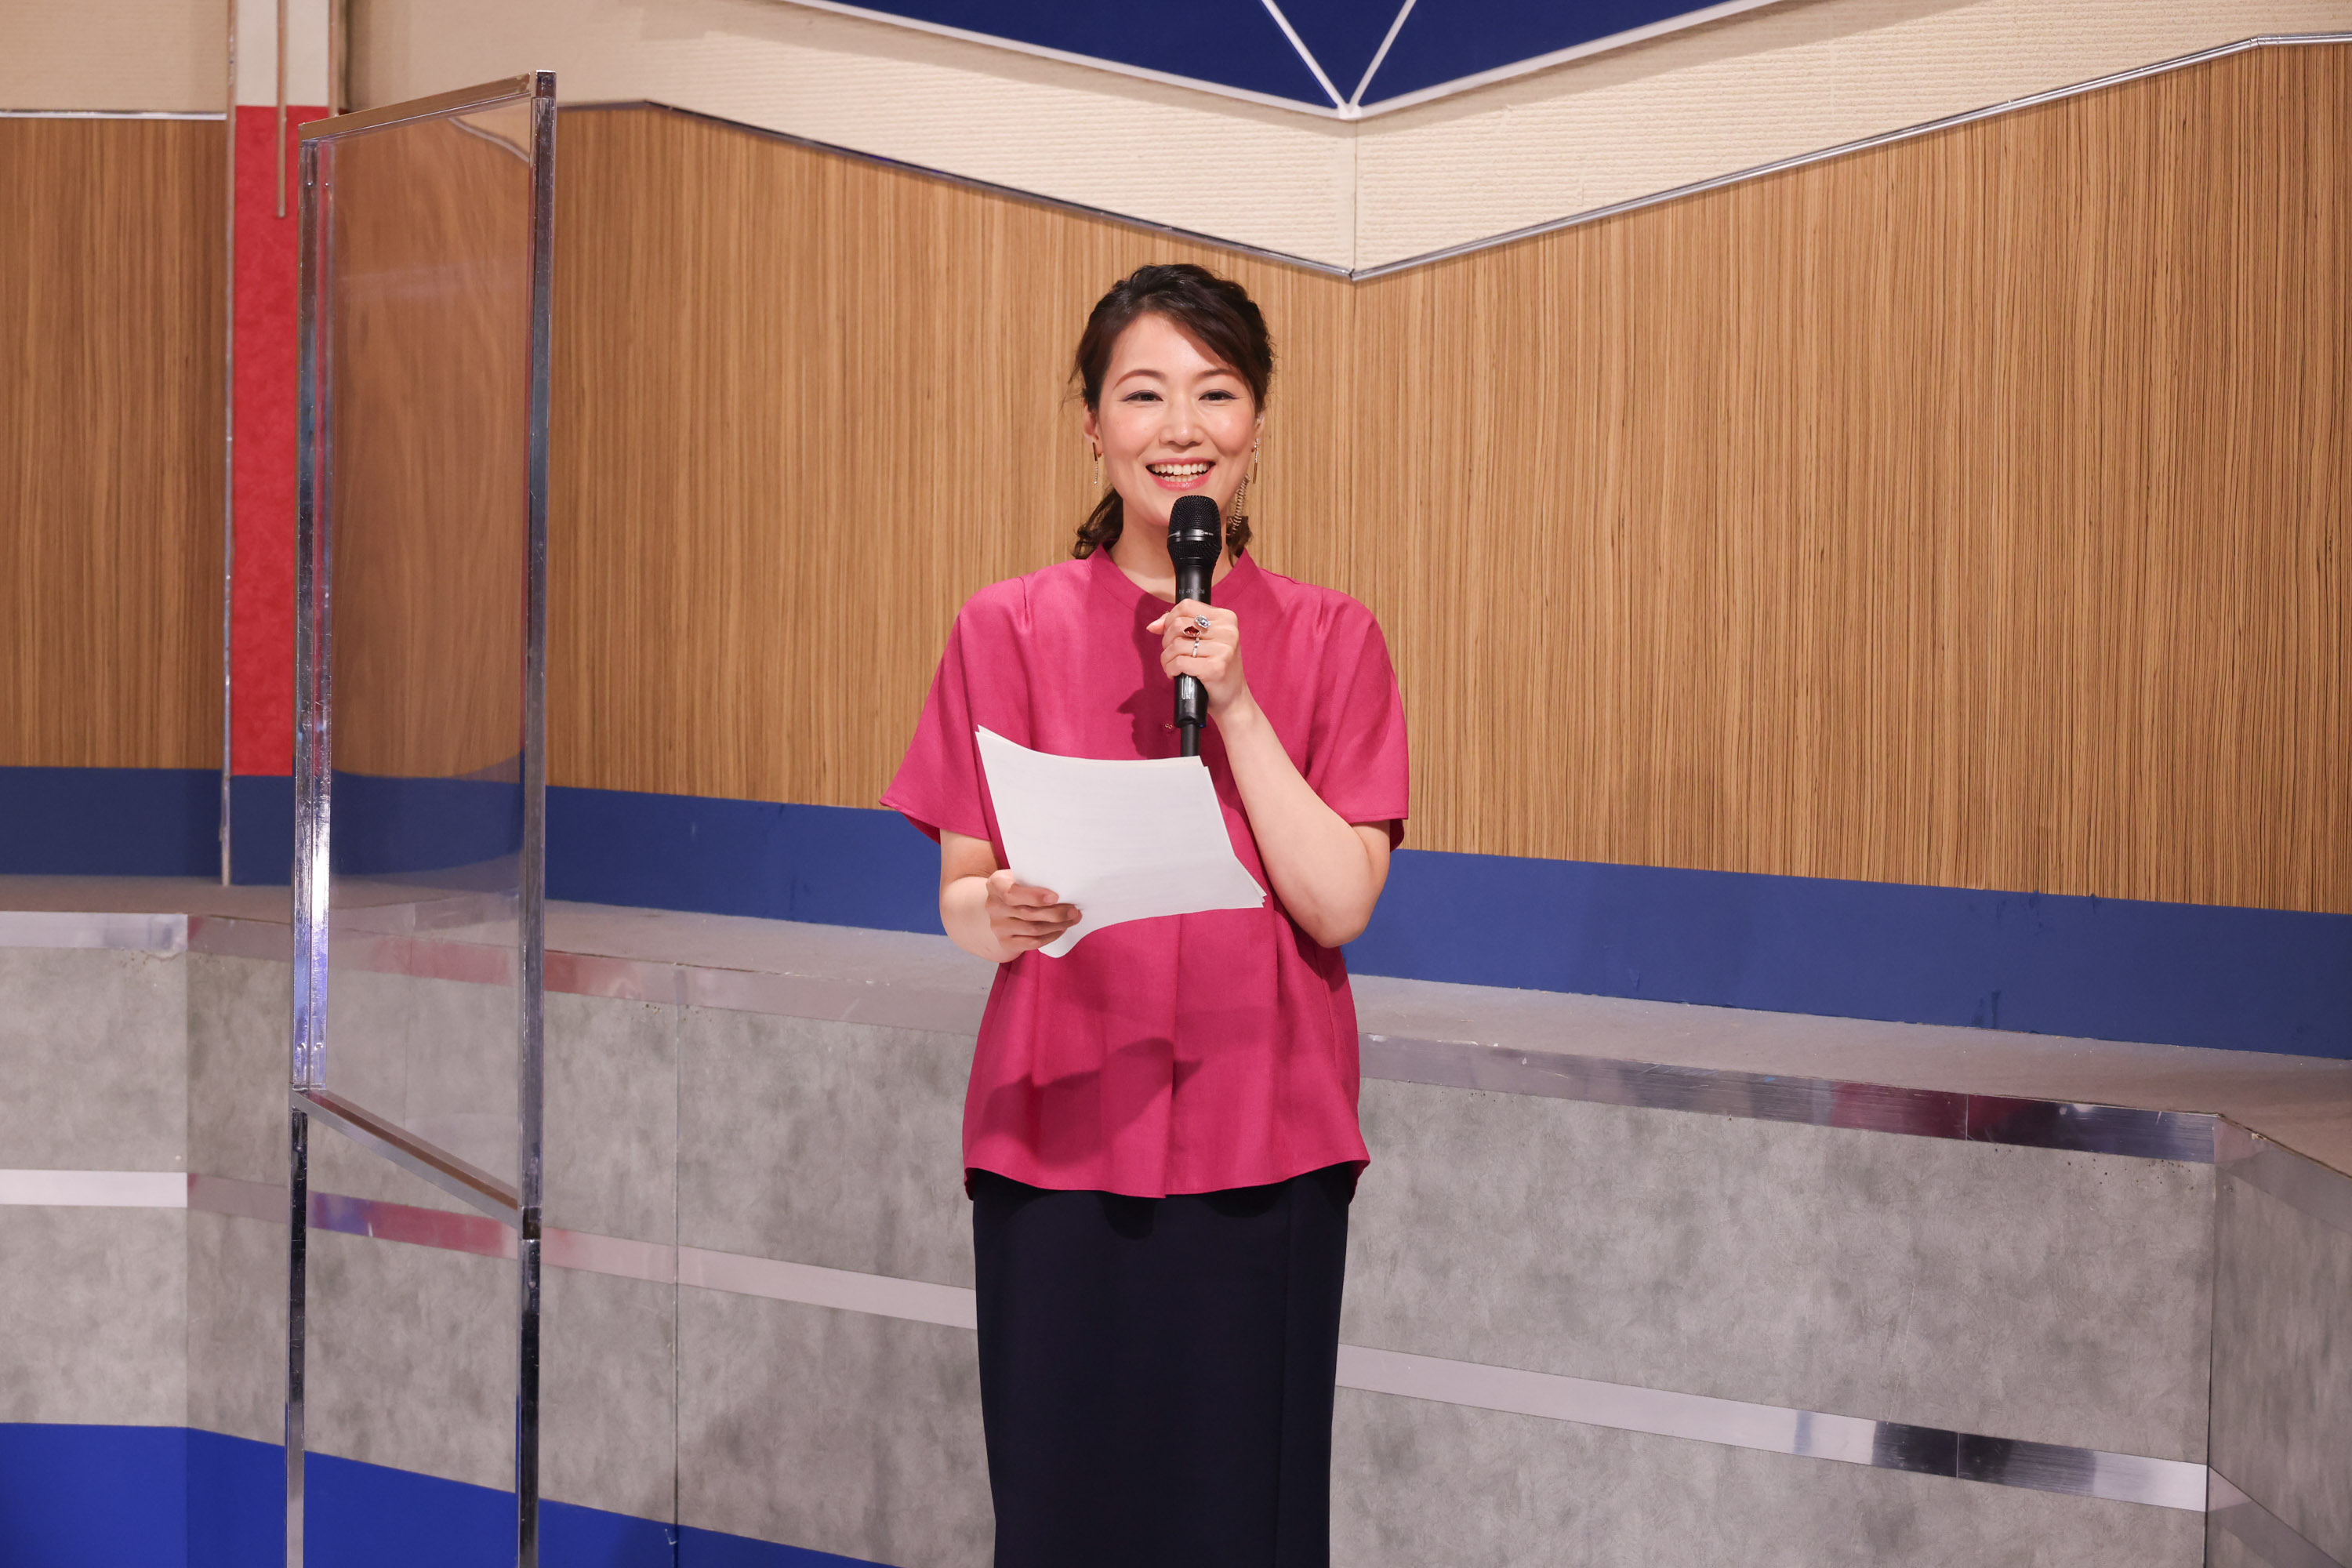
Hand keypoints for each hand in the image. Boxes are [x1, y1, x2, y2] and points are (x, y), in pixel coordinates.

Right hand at [984, 869, 1079, 952]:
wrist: (1001, 909)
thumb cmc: (1019, 888)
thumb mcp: (1020, 877)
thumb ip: (1035, 879)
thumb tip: (1066, 886)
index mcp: (996, 884)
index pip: (1012, 893)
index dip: (1034, 896)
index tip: (1055, 897)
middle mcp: (993, 906)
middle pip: (1027, 913)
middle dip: (1056, 913)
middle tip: (1073, 910)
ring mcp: (998, 926)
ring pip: (1033, 929)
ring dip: (1057, 926)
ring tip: (1072, 919)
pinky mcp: (1005, 942)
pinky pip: (1032, 943)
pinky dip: (1050, 937)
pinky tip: (1060, 930)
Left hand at [1146, 600, 1248, 716]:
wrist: (1232, 699)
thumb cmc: (1215, 667)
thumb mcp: (1204, 641)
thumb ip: (1180, 627)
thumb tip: (1153, 626)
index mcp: (1226, 618)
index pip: (1187, 606)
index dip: (1169, 618)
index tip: (1168, 634)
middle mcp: (1227, 631)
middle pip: (1179, 624)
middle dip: (1167, 641)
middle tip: (1171, 654)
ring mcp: (1223, 649)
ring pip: (1176, 645)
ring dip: (1167, 658)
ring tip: (1172, 666)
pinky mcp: (1215, 668)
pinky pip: (1179, 662)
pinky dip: (1171, 669)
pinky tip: (1175, 674)